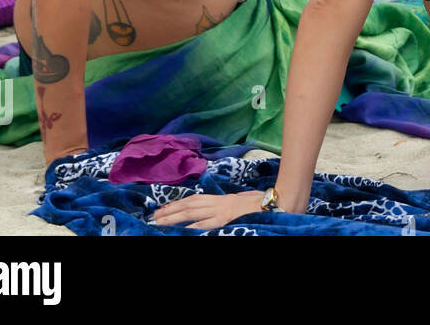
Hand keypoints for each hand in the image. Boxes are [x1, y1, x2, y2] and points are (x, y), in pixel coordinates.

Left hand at [150, 190, 264, 229]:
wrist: (276, 204)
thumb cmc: (263, 203)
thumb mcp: (245, 200)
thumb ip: (235, 200)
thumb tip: (234, 200)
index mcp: (222, 199)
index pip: (194, 200)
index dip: (177, 204)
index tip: (162, 209)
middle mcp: (218, 204)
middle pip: (188, 206)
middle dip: (169, 211)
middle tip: (153, 217)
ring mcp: (221, 212)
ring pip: (192, 213)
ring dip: (173, 218)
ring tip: (158, 222)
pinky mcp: (225, 221)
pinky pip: (205, 224)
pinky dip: (192, 226)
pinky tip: (181, 229)